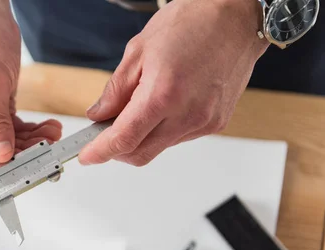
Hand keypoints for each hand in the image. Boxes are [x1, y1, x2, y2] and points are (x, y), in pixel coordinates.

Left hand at [78, 0, 268, 165]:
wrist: (237, 18)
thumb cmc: (193, 23)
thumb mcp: (138, 51)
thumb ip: (115, 90)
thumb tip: (99, 115)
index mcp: (163, 95)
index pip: (124, 139)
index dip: (100, 152)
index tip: (87, 156)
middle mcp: (187, 115)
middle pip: (140, 154)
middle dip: (117, 150)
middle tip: (103, 134)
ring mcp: (204, 122)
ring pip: (159, 147)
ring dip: (141, 138)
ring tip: (138, 108)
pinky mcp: (215, 123)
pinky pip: (178, 138)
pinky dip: (162, 130)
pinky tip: (163, 107)